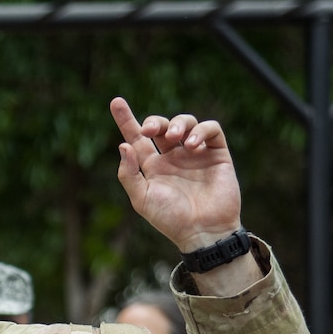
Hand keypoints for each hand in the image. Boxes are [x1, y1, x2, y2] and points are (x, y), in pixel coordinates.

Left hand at [110, 98, 242, 253]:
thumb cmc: (170, 219)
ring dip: (178, 124)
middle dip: (154, 121)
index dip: (126, 120)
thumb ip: (129, 174)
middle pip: (161, 126)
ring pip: (186, 123)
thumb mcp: (142, 199)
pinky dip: (201, 130)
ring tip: (175, 139)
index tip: (115, 102)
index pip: (137, 139)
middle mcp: (173, 157)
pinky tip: (192, 144)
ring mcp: (195, 153)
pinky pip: (211, 130)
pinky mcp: (217, 153)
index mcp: (152, 166)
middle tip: (149, 130)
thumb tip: (123, 146)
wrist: (202, 231)